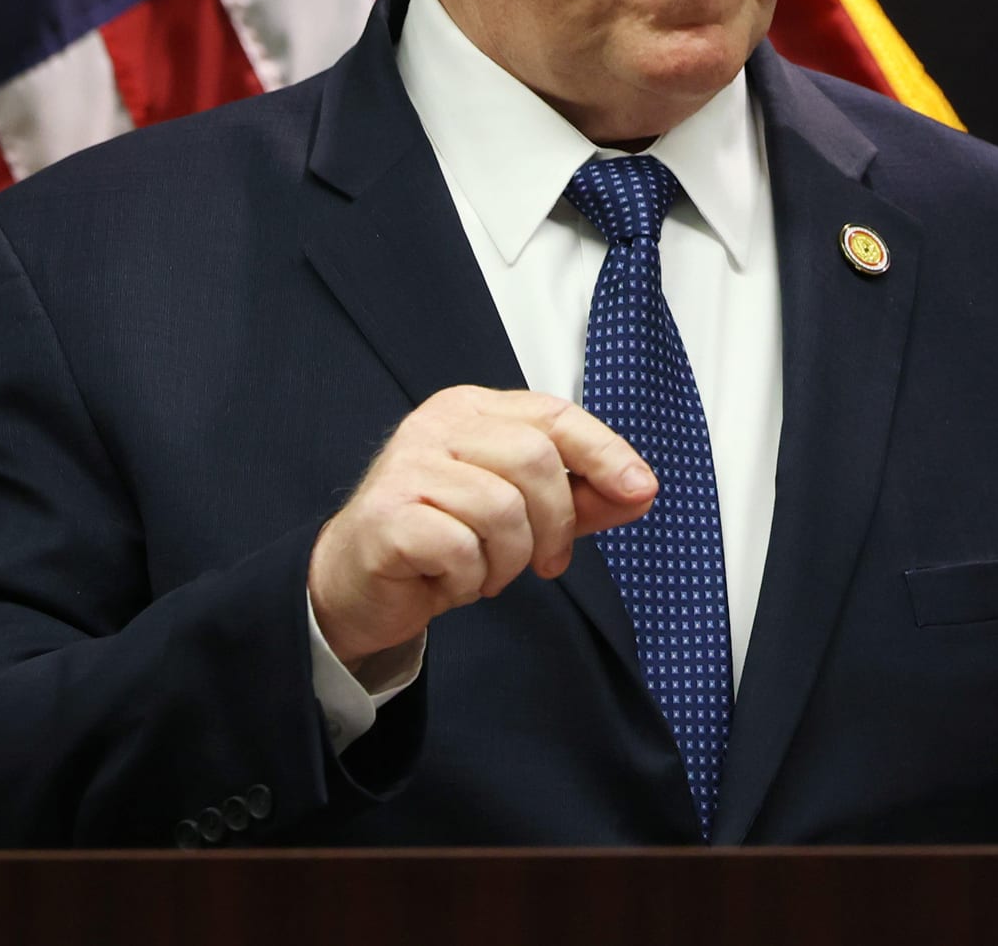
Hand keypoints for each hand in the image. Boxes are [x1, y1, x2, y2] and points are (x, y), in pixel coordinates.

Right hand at [307, 387, 657, 672]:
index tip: (640, 489)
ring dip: (509, 560)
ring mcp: (407, 468)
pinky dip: (468, 580)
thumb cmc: (439, 541)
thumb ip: (578, 499)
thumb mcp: (520, 516)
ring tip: (486, 571)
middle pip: (535, 460)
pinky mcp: (388, 515)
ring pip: (503, 508)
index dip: (605, 452)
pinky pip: (462, 549)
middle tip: (544, 562)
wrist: (356, 586)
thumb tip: (640, 490)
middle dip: (556, 524)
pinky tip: (449, 581)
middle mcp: (437, 428)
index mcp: (471, 411)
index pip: (553, 415)